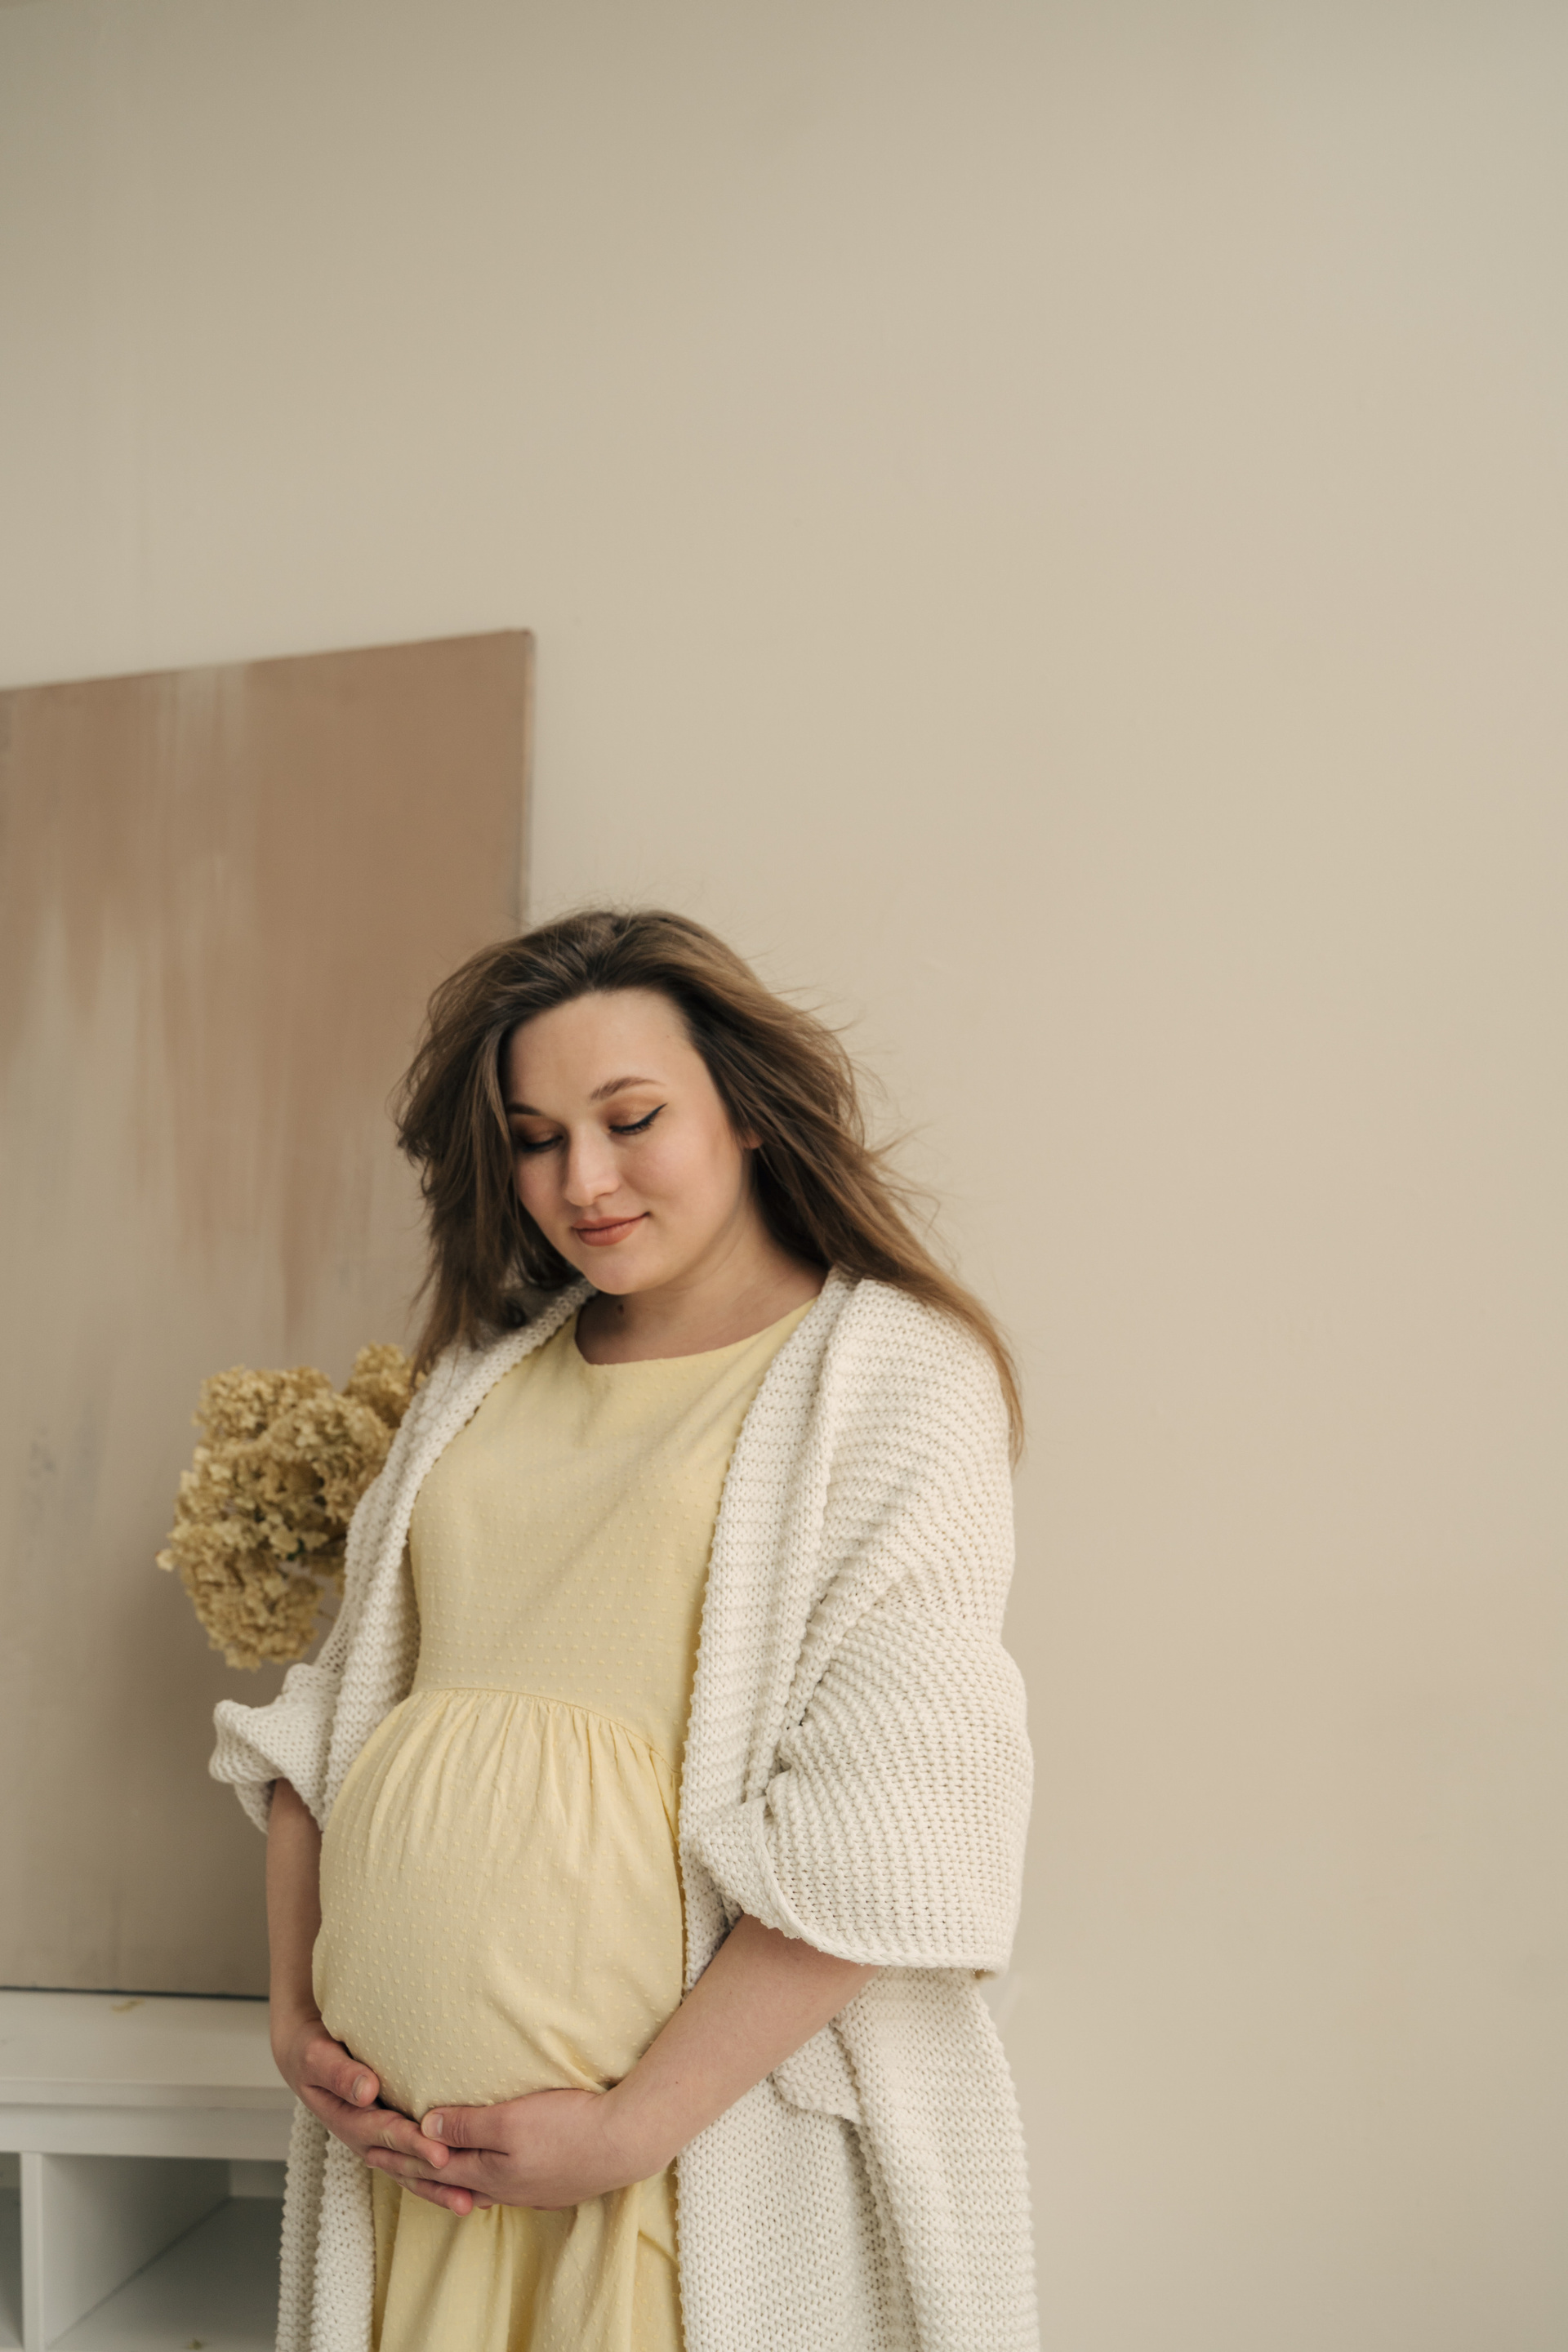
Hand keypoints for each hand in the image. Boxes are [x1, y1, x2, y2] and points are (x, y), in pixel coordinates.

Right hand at [270, 2008, 458, 2195]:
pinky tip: (463, 2187)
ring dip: (437, 2188)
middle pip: (402, 2163)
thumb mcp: (316, 2057)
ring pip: (409, 2171)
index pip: (384, 2135)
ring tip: (469, 2205)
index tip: (440, 2155)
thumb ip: (339, 2074)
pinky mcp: (389, 2134)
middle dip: (433, 2178)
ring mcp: (376, 2140)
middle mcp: (363, 2138)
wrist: (305, 2052)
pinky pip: (412, 2159)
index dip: (412, 2146)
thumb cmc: (312, 2050)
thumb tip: (366, 2092)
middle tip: (465, 2193)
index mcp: (346, 2120)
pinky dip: (436, 2175)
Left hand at [364, 2086, 643, 2215]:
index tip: (369, 2144)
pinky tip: (486, 2174)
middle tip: (384, 2157)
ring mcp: (529, 2190)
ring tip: (432, 2169)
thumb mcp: (509, 2120)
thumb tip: (425, 2125)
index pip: (430, 2166)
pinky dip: (479, 2176)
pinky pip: (501, 2183)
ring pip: (475, 2183)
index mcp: (487, 2174)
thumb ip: (466, 2124)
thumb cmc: (568, 2127)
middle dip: (414, 2168)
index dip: (398, 2153)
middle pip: (448, 2179)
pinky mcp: (551, 2182)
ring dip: (447, 2174)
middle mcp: (503, 2189)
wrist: (625, 2142)